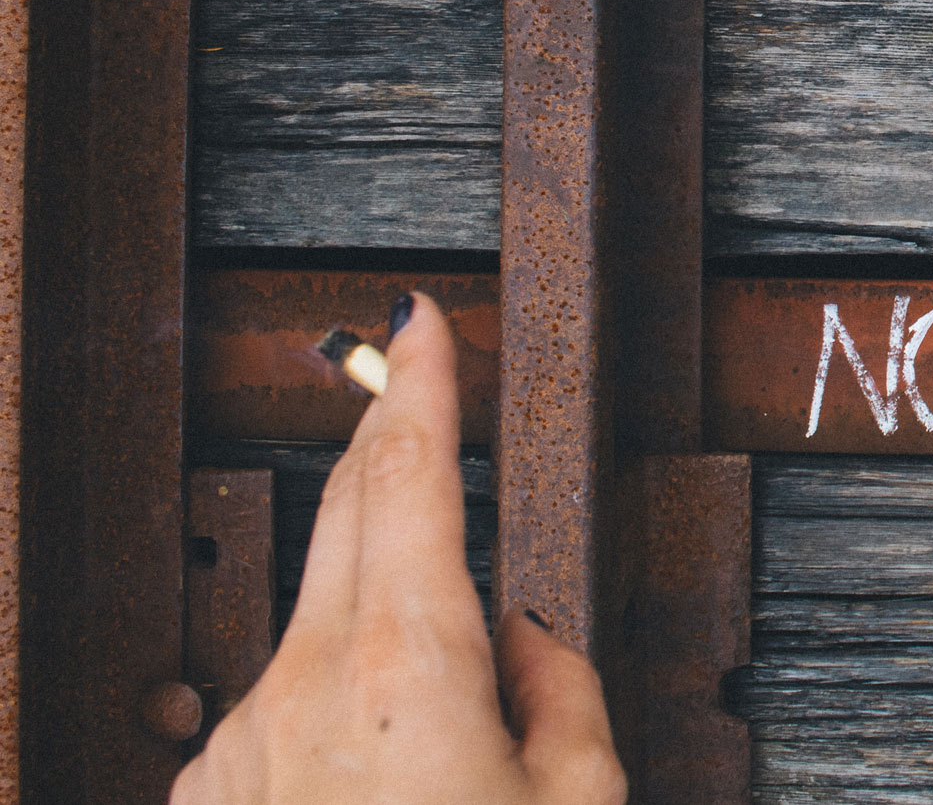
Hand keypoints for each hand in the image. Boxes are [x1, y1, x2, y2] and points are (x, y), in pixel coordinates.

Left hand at [171, 293, 626, 804]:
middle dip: (387, 438)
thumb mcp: (574, 801)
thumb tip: (531, 642)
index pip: (412, 476)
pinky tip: (379, 776)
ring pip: (320, 626)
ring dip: (378, 617)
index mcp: (407, 666)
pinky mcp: (209, 788)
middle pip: (346, 514)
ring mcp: (245, 737)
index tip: (421, 324)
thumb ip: (563, 695)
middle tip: (417, 382)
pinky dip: (335, 708)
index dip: (422, 385)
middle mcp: (307, 686)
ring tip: (445, 713)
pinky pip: (282, 707)